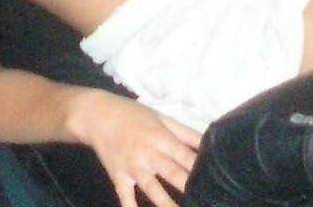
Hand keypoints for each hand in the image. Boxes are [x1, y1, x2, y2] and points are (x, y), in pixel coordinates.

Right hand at [68, 89, 199, 206]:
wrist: (97, 115)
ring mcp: (133, 167)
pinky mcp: (118, 177)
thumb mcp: (161, 117)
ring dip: (166, 204)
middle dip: (188, 186)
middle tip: (205, 199)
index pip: (186, 156)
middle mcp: (149, 154)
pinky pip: (125, 196)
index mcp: (162, 137)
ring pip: (152, 189)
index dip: (200, 168)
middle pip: (173, 173)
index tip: (215, 180)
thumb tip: (209, 143)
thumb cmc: (133, 115)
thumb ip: (185, 133)